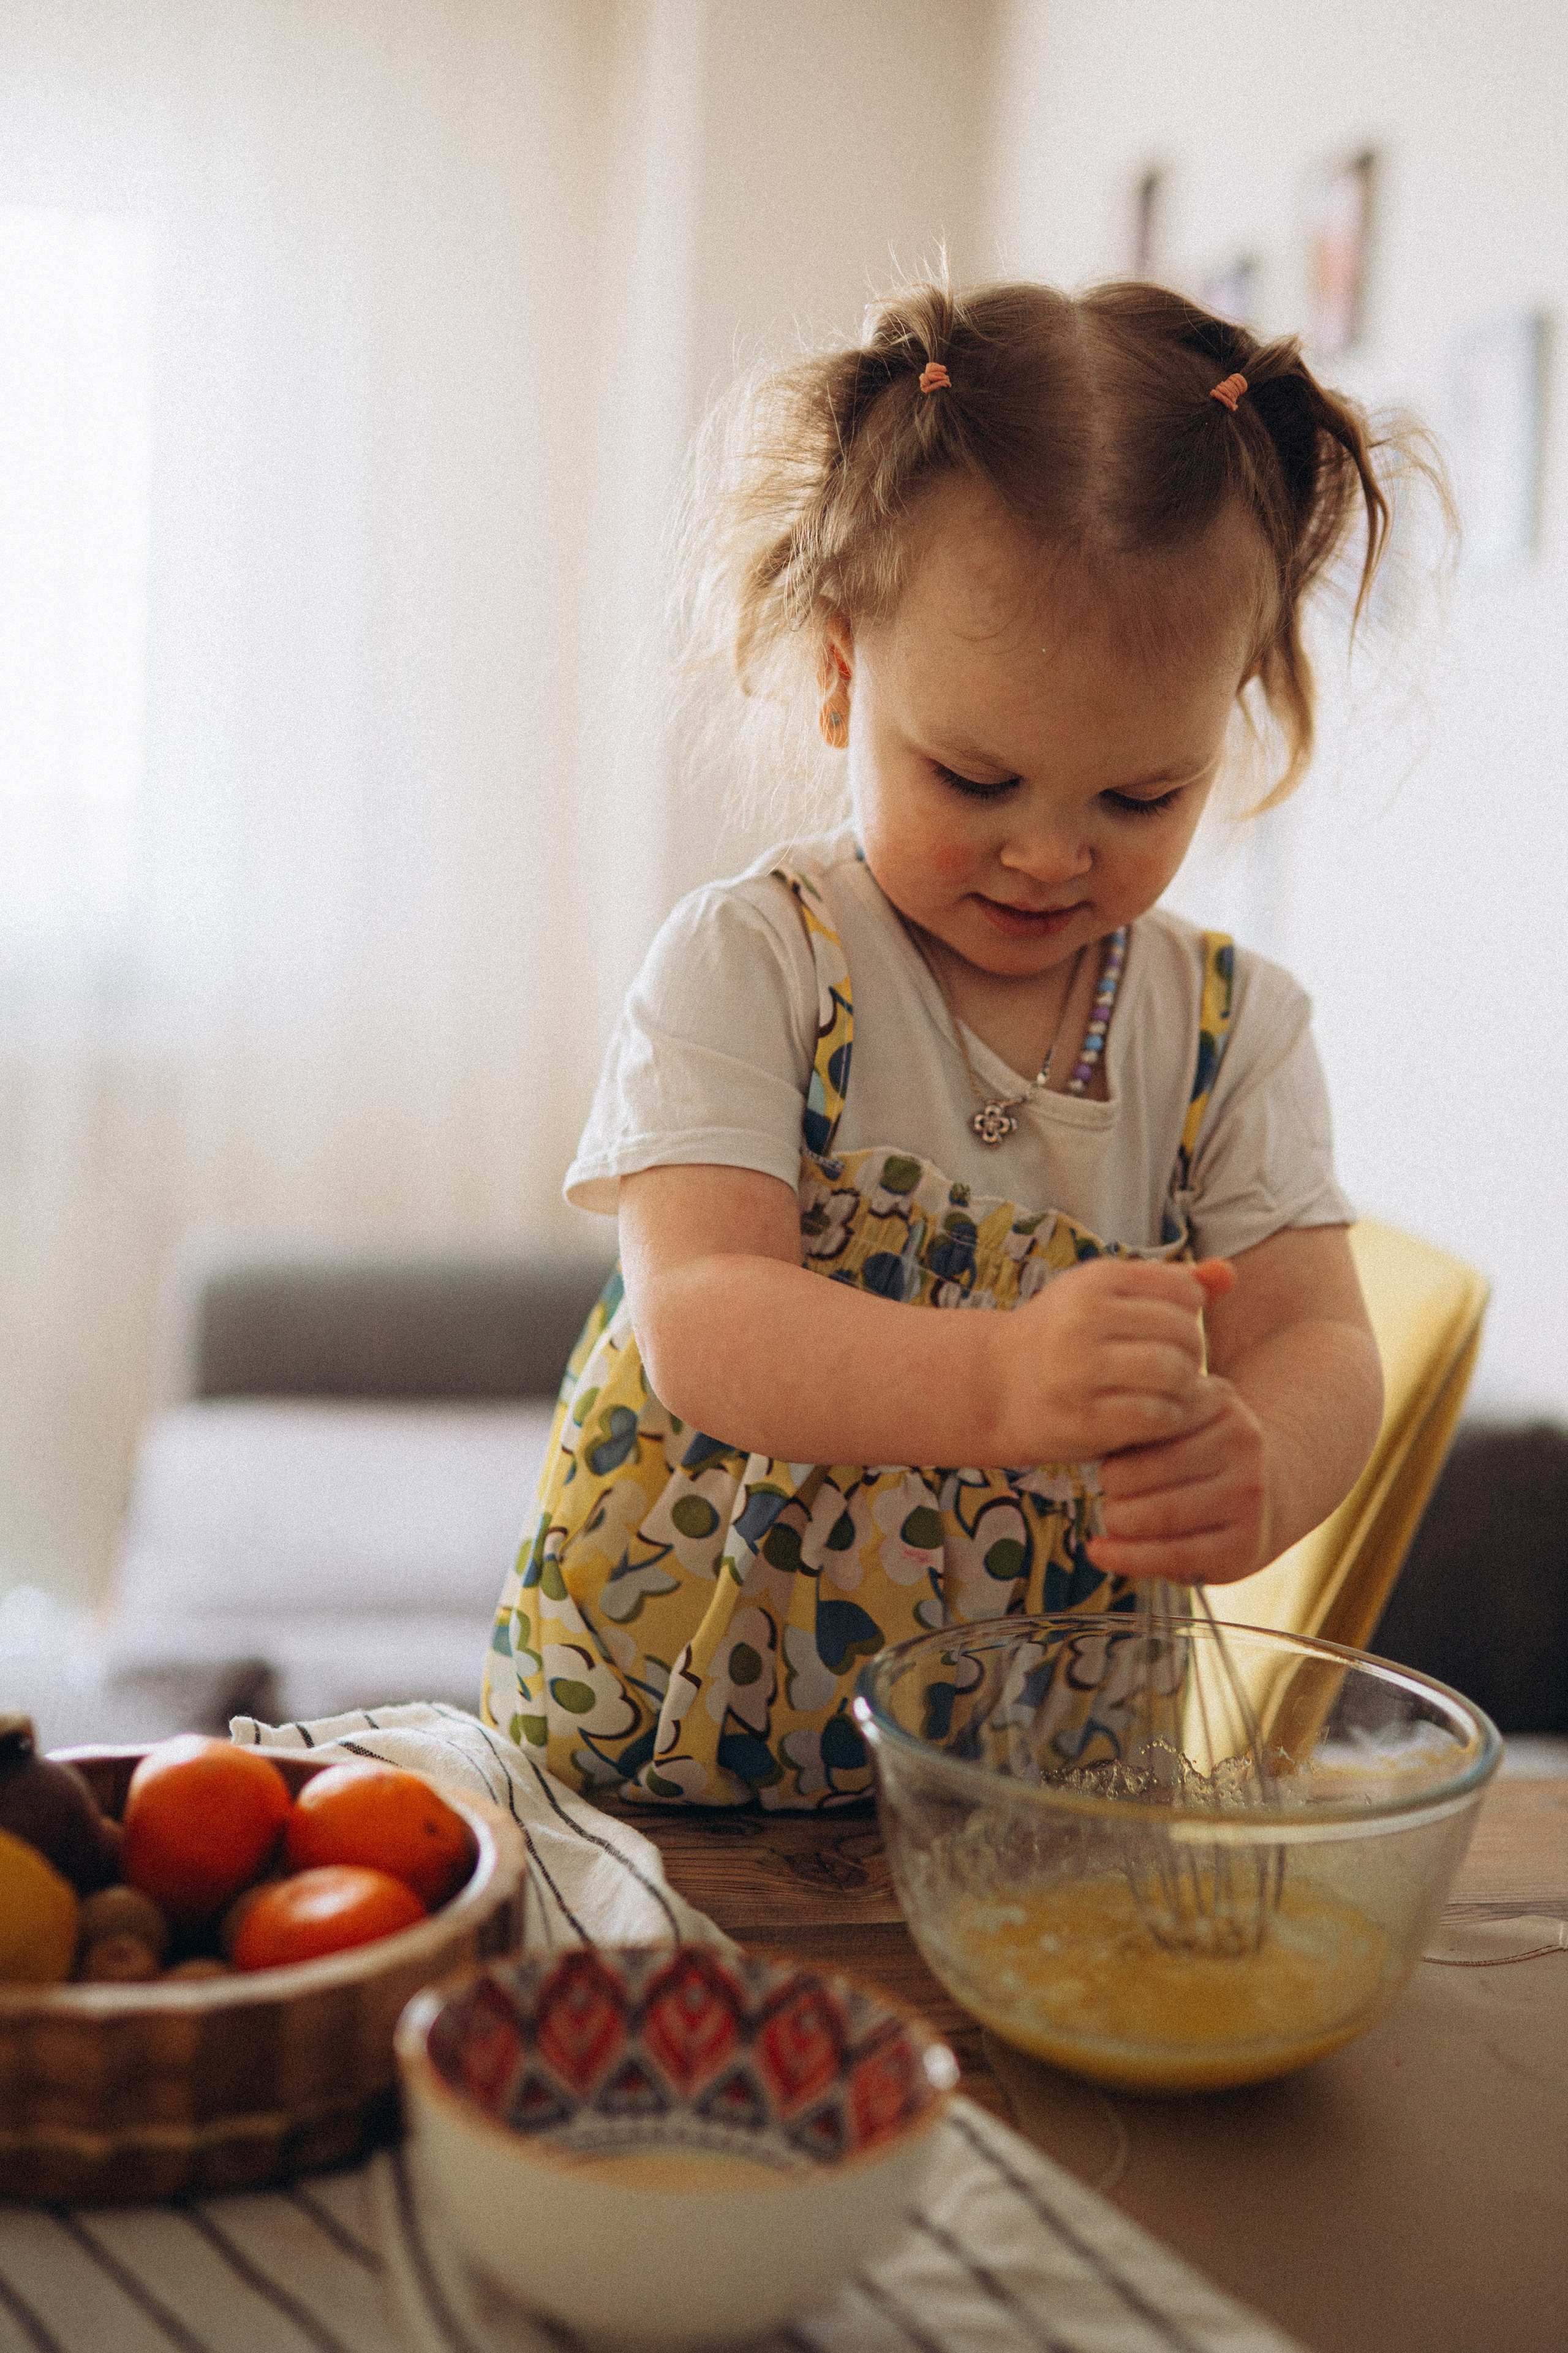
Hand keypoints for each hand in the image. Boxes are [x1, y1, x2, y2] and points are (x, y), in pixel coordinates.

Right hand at [995, 1255, 1218, 1463]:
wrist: (997, 1387)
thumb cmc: (1065, 1337)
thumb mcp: (1107, 1297)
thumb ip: (1169, 1285)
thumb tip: (1228, 1274)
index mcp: (1095, 1279)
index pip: (1184, 1291)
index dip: (1191, 1315)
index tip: (1173, 1334)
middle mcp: (1084, 1318)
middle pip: (1184, 1334)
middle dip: (1194, 1356)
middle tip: (1181, 1372)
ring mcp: (1079, 1369)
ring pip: (1174, 1374)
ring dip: (1187, 1391)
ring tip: (1174, 1394)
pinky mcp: (1082, 1419)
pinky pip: (1156, 1416)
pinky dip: (1171, 1420)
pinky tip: (1161, 1419)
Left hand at [1087, 1371, 1270, 1584]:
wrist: (1269, 1490)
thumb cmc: (1199, 1452)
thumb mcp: (1181, 1417)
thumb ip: (1142, 1418)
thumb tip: (1085, 1441)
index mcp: (1218, 1402)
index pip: (1149, 1420)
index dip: (1114, 1439)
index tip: (1100, 1448)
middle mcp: (1242, 1444)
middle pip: (1150, 1469)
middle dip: (1113, 1484)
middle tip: (1106, 1487)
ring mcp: (1247, 1495)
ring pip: (1159, 1515)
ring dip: (1118, 1520)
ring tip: (1111, 1516)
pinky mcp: (1244, 1543)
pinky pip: (1171, 1554)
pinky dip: (1126, 1557)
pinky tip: (1099, 1552)